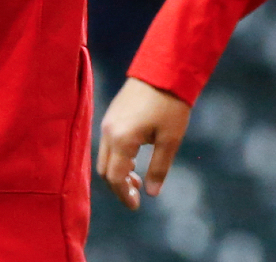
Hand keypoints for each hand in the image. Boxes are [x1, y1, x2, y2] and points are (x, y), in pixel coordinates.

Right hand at [97, 78, 191, 210]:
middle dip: (118, 186)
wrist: (164, 68)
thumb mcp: (170, 138)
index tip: (136, 206)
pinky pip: (107, 144)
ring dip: (118, 171)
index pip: (115, 177)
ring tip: (137, 177)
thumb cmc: (170, 104)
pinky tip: (133, 158)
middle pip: (105, 170)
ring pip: (105, 157)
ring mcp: (107, 121)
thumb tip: (152, 192)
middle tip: (137, 193)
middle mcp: (108, 132)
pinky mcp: (111, 114)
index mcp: (121, 139)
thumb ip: (159, 167)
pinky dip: (117, 157)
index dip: (124, 195)